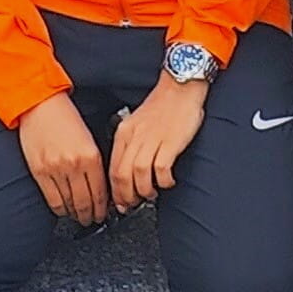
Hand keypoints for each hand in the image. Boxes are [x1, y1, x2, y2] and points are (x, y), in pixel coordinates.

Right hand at [14, 92, 109, 228]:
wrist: (39, 103)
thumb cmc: (64, 115)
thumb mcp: (88, 137)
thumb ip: (95, 161)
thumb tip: (99, 185)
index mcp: (91, 155)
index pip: (101, 192)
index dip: (103, 209)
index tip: (104, 214)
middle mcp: (74, 165)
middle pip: (85, 202)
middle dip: (91, 215)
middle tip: (93, 220)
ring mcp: (56, 170)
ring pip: (69, 204)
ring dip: (76, 214)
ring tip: (79, 217)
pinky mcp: (40, 172)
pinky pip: (52, 200)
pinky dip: (60, 209)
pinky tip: (63, 209)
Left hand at [109, 69, 209, 211]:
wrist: (180, 86)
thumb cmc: (162, 106)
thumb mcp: (137, 123)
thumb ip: (132, 145)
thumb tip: (128, 172)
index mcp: (125, 132)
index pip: (112, 168)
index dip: (115, 191)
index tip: (119, 202)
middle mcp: (135, 136)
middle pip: (122, 174)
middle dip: (126, 196)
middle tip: (132, 205)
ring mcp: (152, 139)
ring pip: (139, 174)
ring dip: (144, 191)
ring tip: (151, 194)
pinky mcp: (170, 141)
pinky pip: (161, 169)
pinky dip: (163, 181)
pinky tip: (168, 182)